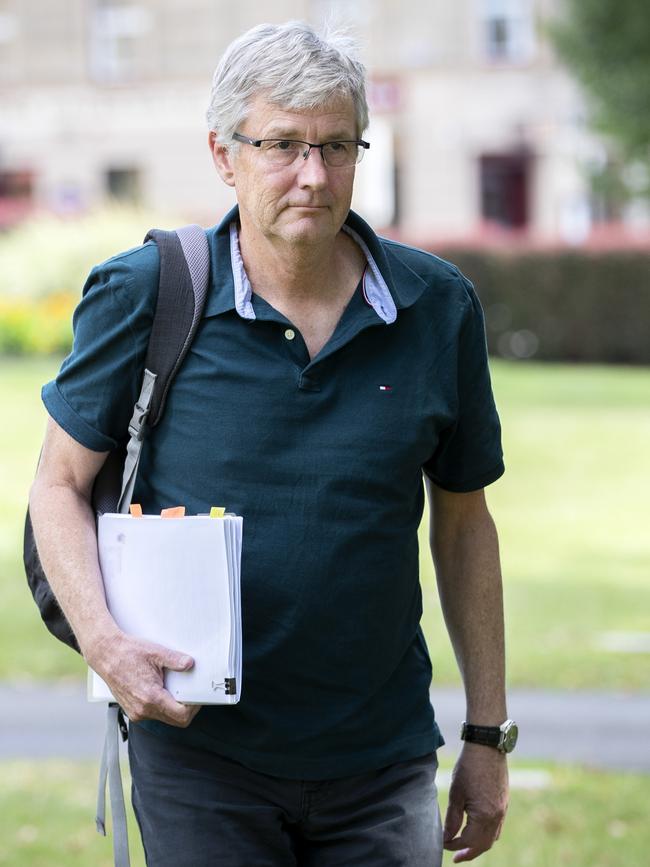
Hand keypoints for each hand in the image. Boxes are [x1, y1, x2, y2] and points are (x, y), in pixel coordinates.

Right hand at [85, 628, 200, 727]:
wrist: (106, 655)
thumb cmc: (128, 653)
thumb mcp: (156, 653)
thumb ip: (175, 661)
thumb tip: (190, 664)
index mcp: (151, 698)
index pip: (181, 716)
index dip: (194, 708)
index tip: (197, 696)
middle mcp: (143, 710)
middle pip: (175, 720)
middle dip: (186, 708)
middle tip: (190, 692)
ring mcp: (136, 712)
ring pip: (164, 718)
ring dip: (173, 707)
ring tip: (175, 688)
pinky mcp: (132, 710)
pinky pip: (153, 714)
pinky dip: (161, 706)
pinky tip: (162, 690)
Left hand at [443, 742, 508, 861]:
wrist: (487, 746)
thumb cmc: (469, 767)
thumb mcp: (456, 793)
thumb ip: (452, 819)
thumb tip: (446, 838)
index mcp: (484, 816)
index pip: (468, 841)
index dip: (454, 845)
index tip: (443, 843)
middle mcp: (497, 817)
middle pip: (483, 845)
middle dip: (468, 853)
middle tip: (455, 858)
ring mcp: (503, 810)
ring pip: (492, 838)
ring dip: (478, 845)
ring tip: (465, 848)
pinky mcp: (504, 803)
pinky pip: (497, 827)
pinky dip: (487, 834)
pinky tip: (477, 831)